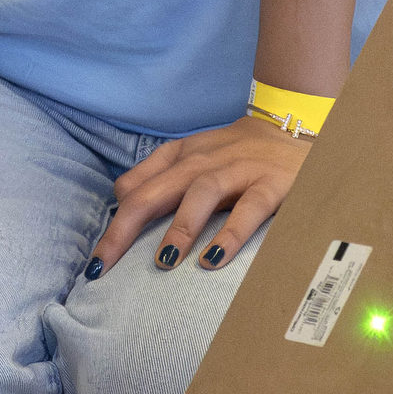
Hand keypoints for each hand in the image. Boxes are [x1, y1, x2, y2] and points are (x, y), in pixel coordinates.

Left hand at [93, 114, 310, 277]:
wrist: (294, 129)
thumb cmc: (236, 154)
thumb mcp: (194, 159)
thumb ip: (161, 180)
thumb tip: (121, 208)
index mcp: (178, 156)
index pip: (133, 186)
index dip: (112, 221)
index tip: (98, 259)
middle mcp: (202, 160)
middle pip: (154, 192)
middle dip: (124, 228)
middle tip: (104, 265)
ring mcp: (237, 170)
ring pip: (200, 193)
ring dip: (180, 228)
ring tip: (163, 262)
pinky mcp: (271, 183)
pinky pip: (249, 208)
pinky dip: (230, 233)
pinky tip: (214, 259)